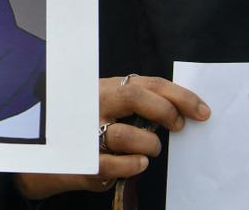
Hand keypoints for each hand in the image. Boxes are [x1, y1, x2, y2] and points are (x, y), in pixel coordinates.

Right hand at [15, 75, 210, 199]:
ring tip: (150, 151)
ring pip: (127, 135)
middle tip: (178, 126)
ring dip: (149, 146)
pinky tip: (139, 164)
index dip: (178, 95)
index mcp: (105, 88)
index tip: (201, 110)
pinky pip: (115, 165)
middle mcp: (93, 104)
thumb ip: (138, 102)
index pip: (146, 83)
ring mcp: (85, 131)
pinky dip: (134, 166)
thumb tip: (182, 107)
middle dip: (165, 111)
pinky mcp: (81, 160)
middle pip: (134, 97)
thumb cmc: (89, 127)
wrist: (47, 154)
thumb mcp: (110, 106)